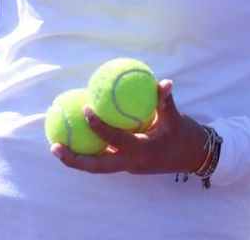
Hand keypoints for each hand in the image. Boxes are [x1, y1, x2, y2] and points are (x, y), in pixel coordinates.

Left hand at [52, 80, 209, 175]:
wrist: (195, 157)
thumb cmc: (185, 136)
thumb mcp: (176, 118)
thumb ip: (165, 101)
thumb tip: (163, 82)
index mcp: (142, 152)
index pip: (115, 139)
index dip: (98, 126)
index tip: (85, 108)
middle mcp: (132, 163)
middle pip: (97, 167)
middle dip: (74, 159)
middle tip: (54, 146)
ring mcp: (129, 167)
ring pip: (98, 166)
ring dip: (77, 158)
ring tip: (56, 145)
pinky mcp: (128, 165)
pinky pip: (105, 159)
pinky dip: (91, 152)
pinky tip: (78, 138)